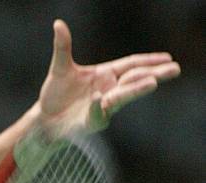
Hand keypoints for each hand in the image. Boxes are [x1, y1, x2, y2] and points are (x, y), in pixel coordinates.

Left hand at [37, 19, 179, 136]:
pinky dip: (97, 106)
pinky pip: (96, 113)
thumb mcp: (60, 68)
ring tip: (152, 83)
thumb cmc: (56, 94)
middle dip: (154, 74)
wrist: (43, 118)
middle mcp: (107, 90)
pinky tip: (99, 98)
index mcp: (105, 75)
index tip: (168, 57)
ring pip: (121, 97)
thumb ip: (63, 47)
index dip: (148, 61)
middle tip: (174, 69)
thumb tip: (58, 24)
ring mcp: (101, 107)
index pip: (131, 65)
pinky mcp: (90, 122)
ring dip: (135, 90)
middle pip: (133, 80)